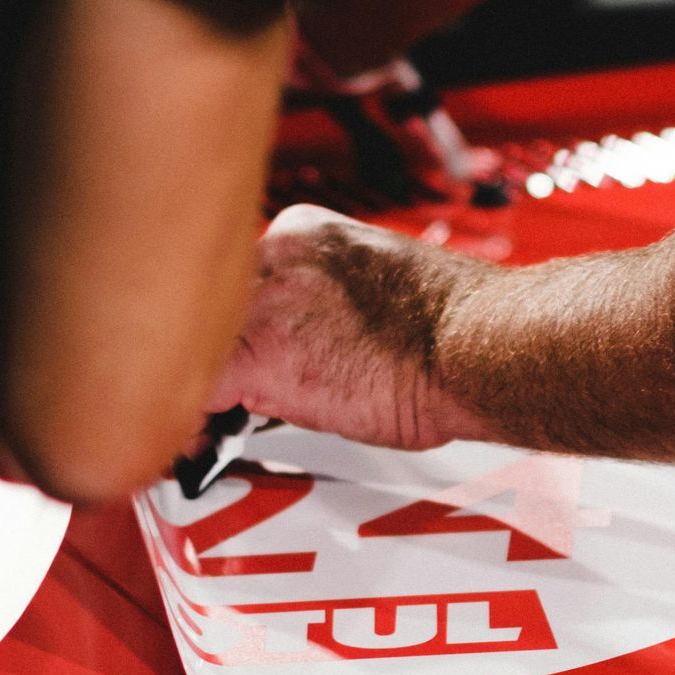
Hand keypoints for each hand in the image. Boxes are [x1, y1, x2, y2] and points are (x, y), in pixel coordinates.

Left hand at [211, 205, 496, 450]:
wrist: (481, 345)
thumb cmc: (457, 328)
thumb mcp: (380, 285)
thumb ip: (330, 301)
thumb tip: (316, 340)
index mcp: (306, 231)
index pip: (241, 280)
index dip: (240, 331)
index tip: (243, 360)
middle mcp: (277, 252)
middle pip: (211, 308)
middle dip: (212, 357)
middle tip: (210, 399)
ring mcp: (265, 300)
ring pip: (195, 344)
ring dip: (197, 387)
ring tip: (201, 424)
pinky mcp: (260, 354)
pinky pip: (196, 389)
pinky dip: (193, 421)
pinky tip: (200, 442)